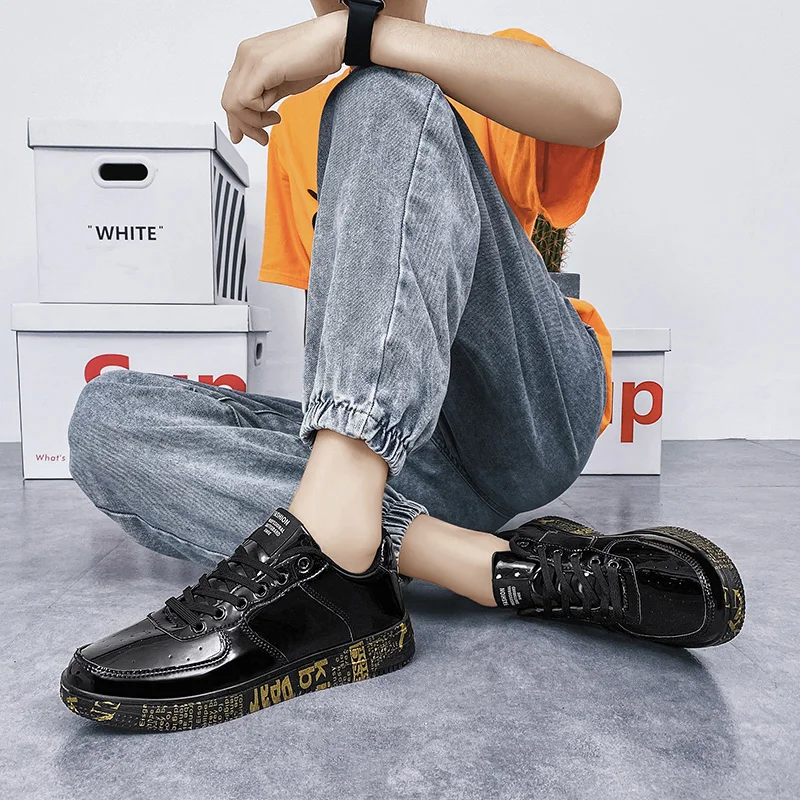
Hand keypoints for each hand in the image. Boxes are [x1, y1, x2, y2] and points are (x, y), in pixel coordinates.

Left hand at [221, 11, 347, 145]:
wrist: (334, 40)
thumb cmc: (316, 58)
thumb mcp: (282, 84)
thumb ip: (264, 98)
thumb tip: (254, 119)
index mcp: (249, 56)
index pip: (231, 92)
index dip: (238, 119)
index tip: (250, 134)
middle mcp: (246, 54)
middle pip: (228, 100)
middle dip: (244, 126)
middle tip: (262, 137)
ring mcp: (251, 58)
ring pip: (233, 103)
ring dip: (253, 122)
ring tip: (273, 120)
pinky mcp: (262, 66)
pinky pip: (246, 100)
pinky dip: (259, 114)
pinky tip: (275, 112)